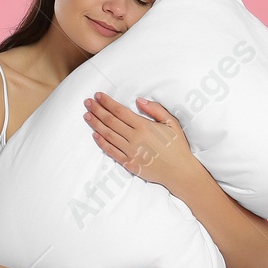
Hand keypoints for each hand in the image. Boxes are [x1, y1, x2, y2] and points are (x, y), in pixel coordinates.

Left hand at [83, 92, 198, 193]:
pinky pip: (111, 151)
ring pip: (108, 135)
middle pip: (110, 121)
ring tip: (87, 115)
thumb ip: (155, 110)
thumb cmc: (177, 146)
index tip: (98, 96)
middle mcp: (135, 138)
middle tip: (87, 102)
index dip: (107, 103)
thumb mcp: (172, 123)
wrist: (180, 172)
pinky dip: (102, 143)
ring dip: (96, 124)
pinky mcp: (129, 163)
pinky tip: (95, 135)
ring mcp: (130, 152)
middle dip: (97, 110)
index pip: (120, 111)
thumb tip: (139, 101)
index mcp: (144, 126)